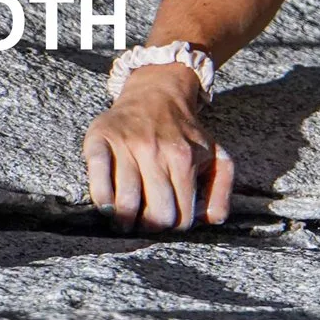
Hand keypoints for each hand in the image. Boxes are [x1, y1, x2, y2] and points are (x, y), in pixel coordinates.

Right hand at [81, 64, 234, 231]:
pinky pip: (97, 183)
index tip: (170, 218)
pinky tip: (108, 206)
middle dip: (151, 226)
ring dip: (125, 222)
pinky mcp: (100, 140)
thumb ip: (221, 190)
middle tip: (147, 221)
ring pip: (125, 205)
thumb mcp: (215, 156)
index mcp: (184, 159)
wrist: (157, 93)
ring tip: (125, 220)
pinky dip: (102, 202)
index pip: (181, 216)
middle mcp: (155, 151)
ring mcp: (125, 146)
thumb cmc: (185, 134)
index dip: (176, 225)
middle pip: (154, 215)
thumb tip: (211, 221)